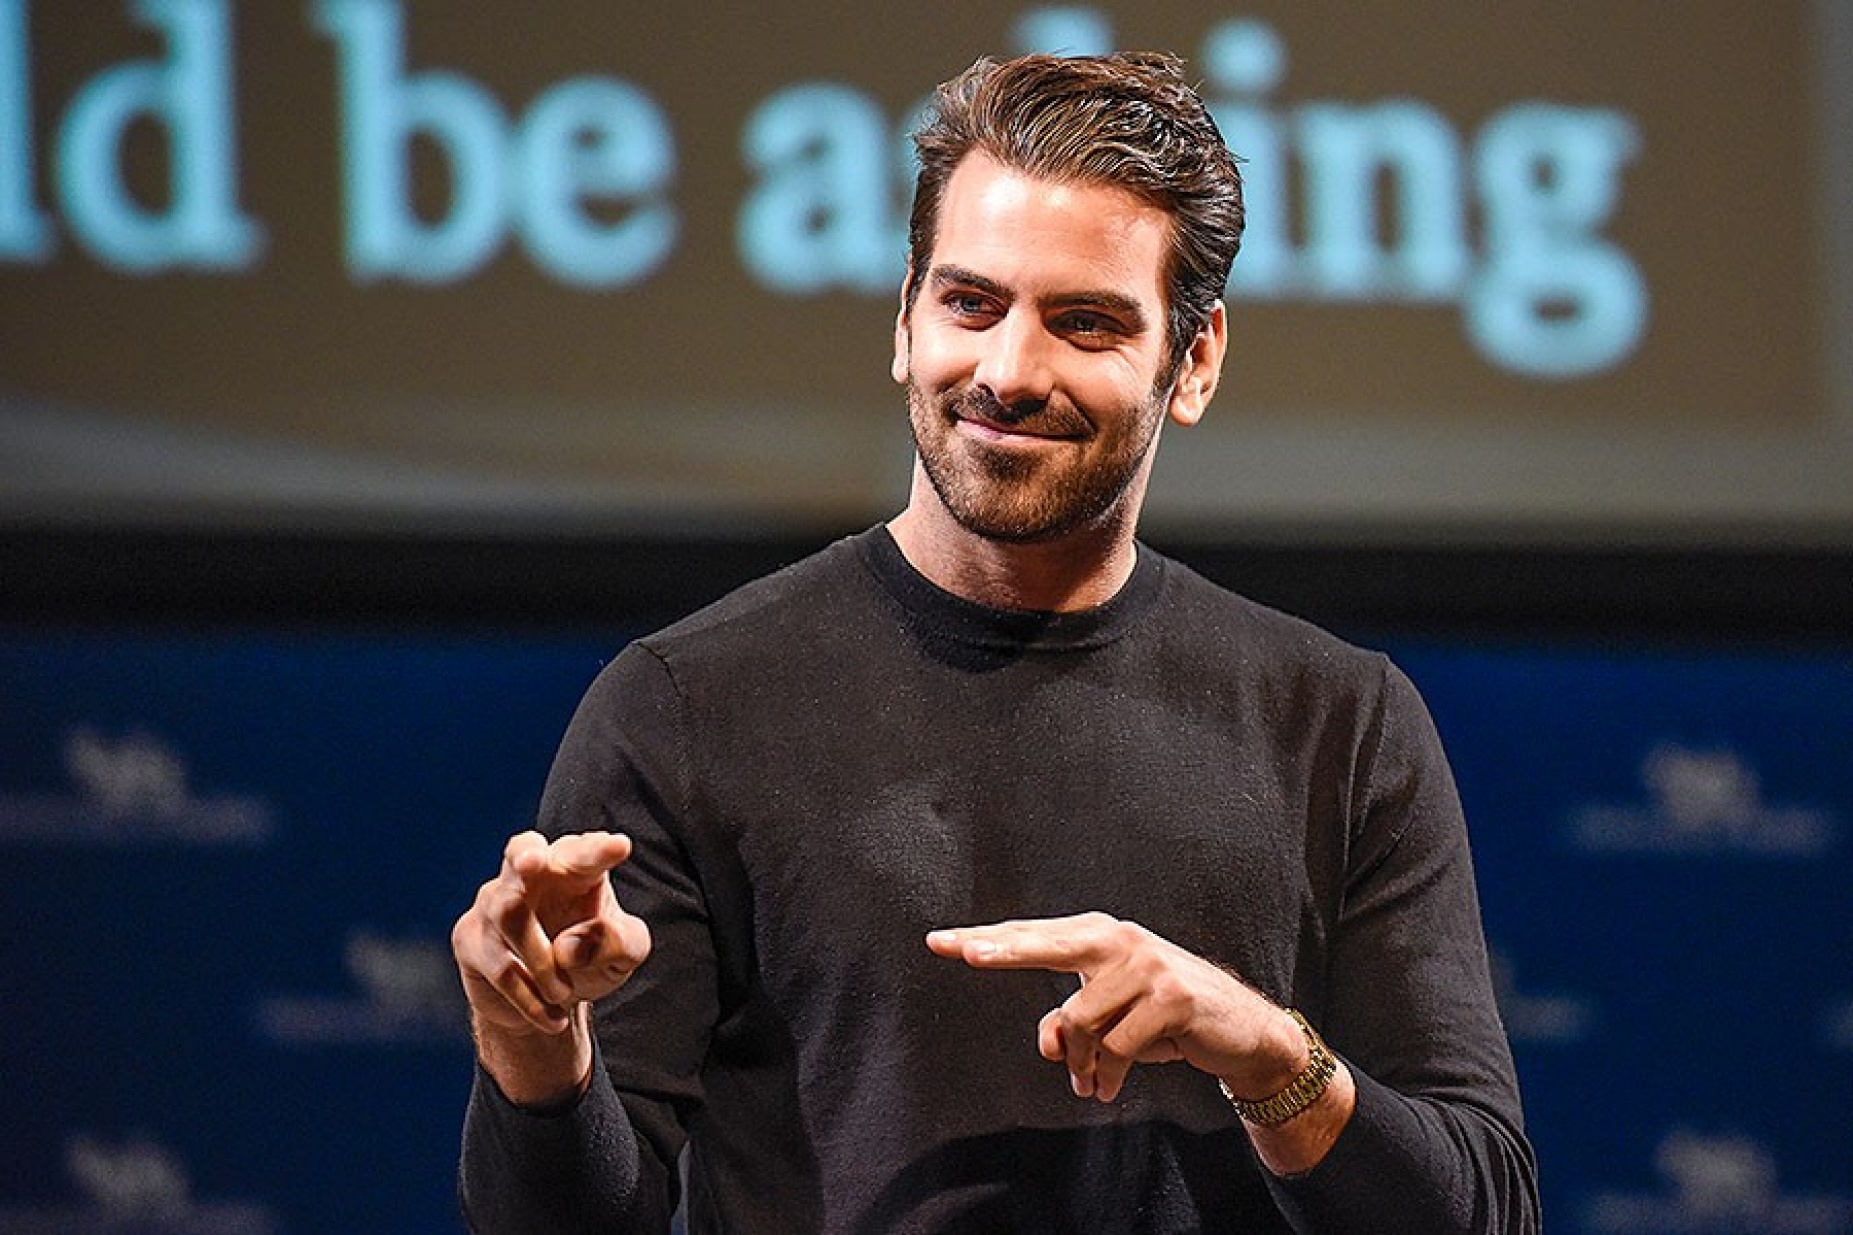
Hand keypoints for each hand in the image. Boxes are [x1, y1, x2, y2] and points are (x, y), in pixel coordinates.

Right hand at [452, 830, 651, 1037]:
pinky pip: (498, 965)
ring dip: (542, 963)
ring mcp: (494, 901)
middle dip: (525, 855)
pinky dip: (529, 998)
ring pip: (510, 917)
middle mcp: (532, 873)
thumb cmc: (593, 955)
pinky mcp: (470, 937)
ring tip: (564, 992)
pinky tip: (553, 1016)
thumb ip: (617, 942)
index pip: (585, 852)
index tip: (621, 847)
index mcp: (576, 866)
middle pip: (521, 851)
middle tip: (534, 861)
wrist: (551, 1001)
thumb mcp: (625, 953)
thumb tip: (567, 947)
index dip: (598, 850)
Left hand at [927, 912, 1306, 1104]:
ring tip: (1088, 1083)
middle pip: (1048, 943)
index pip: (1032, 936)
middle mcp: (1120, 940)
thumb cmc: (1165, 1018)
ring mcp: (1147, 964)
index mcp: (1099, 937)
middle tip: (968, 955)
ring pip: (1080, 1019)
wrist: (1241, 1030)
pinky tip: (1106, 1088)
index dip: (988, 940)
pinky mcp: (1170, 996)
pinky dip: (1107, 1074)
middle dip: (1005, 950)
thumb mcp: (1110, 1021)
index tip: (942, 942)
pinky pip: (1117, 1045)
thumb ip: (1070, 1024)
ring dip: (1080, 1063)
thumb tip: (1048, 1044)